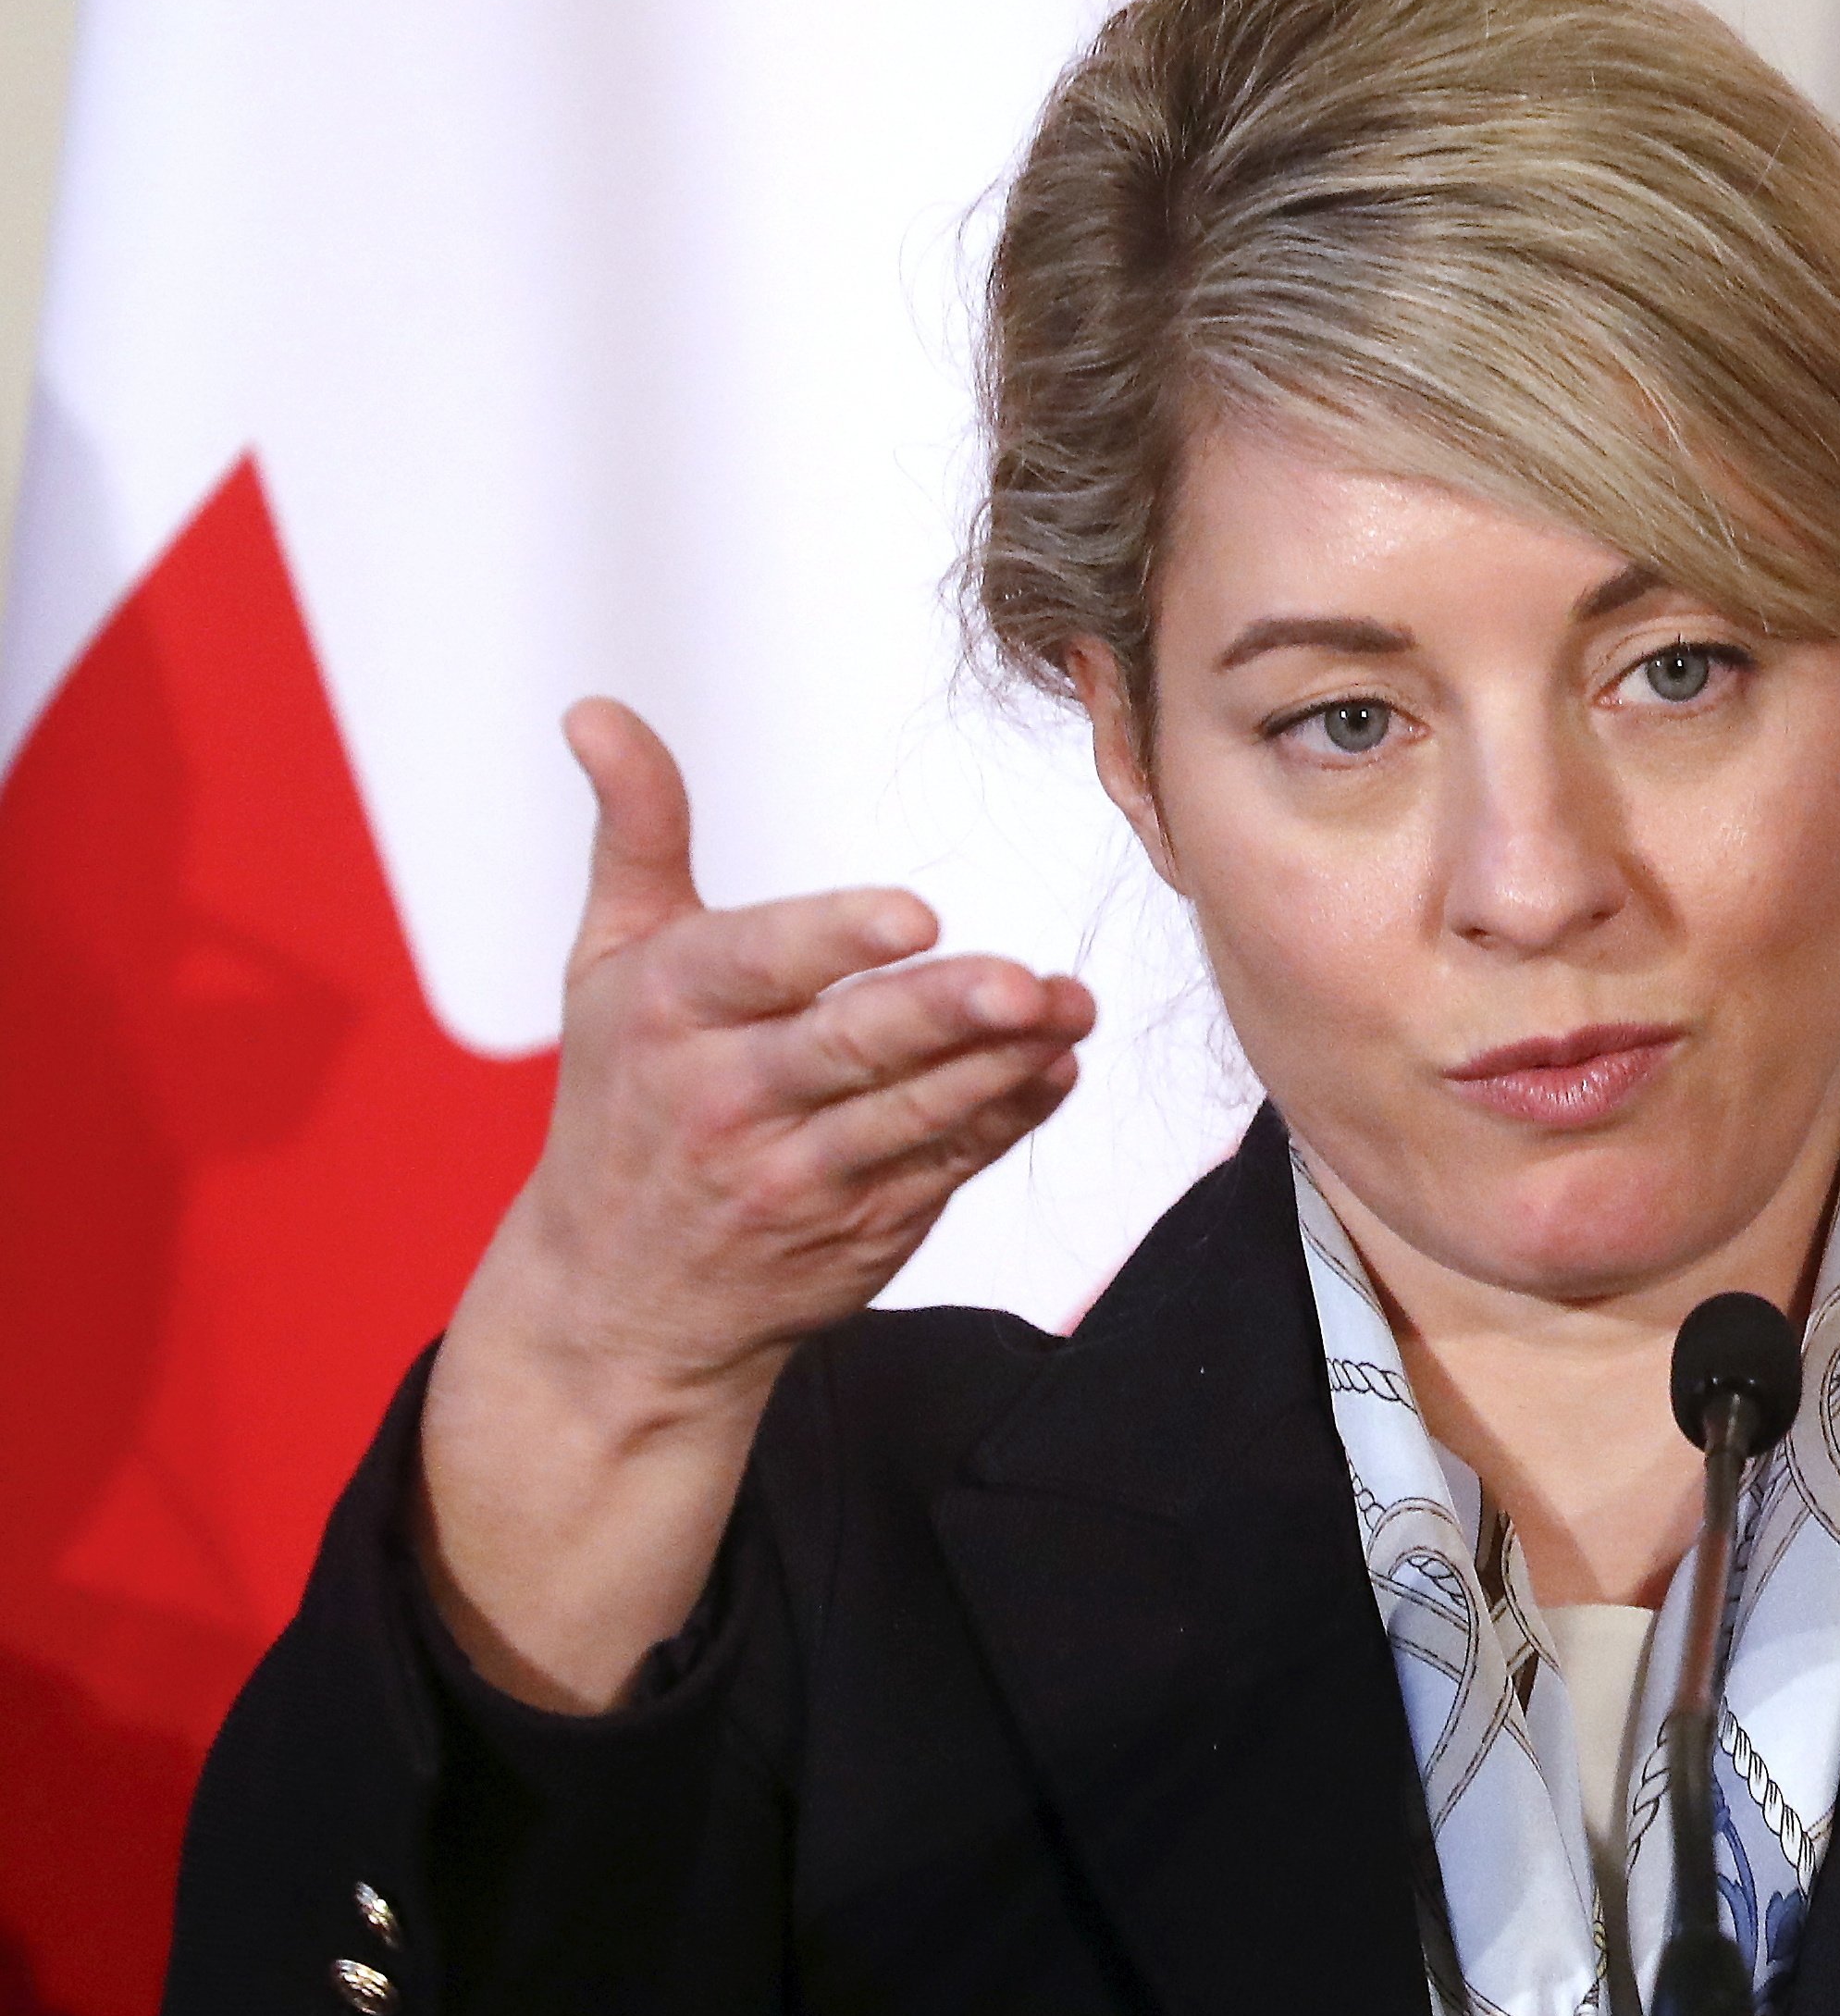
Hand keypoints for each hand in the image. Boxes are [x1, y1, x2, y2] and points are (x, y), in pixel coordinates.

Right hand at [452, 697, 1093, 1428]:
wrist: (616, 1303)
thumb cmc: (621, 1102)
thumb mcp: (606, 961)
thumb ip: (636, 831)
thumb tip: (597, 713)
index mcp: (666, 1013)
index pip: (756, 964)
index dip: (836, 940)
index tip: (914, 916)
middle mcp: (727, 1099)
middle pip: (850, 1048)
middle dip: (944, 1013)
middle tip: (1025, 982)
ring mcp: (798, 1175)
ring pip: (913, 1113)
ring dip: (1001, 1063)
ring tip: (1067, 1011)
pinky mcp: (861, 1227)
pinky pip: (946, 1166)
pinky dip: (1004, 1119)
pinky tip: (1052, 1072)